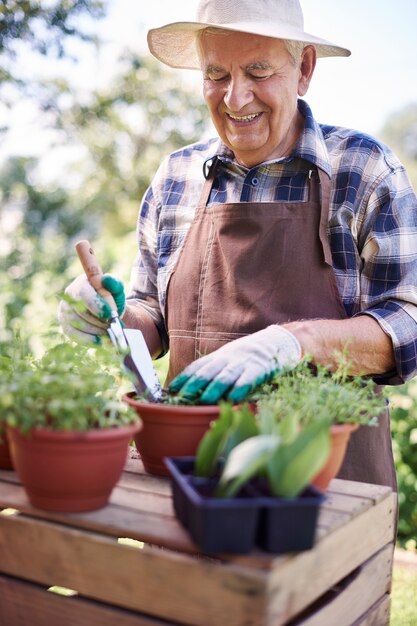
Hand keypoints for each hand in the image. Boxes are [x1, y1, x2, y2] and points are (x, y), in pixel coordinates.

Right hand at [58, 274, 124, 343]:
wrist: (109, 315)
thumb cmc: (112, 300)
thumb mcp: (117, 291)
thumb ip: (114, 284)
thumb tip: (106, 279)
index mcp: (81, 283)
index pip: (84, 293)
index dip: (96, 305)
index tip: (110, 314)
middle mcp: (69, 296)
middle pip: (82, 311)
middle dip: (100, 320)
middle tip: (114, 325)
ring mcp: (64, 312)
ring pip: (78, 324)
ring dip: (97, 330)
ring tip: (111, 332)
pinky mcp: (65, 326)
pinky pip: (74, 335)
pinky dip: (90, 340)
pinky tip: (103, 341)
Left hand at [169, 325, 301, 403]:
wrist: (277, 341)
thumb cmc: (250, 356)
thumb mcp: (229, 359)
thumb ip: (214, 372)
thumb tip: (194, 390)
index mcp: (219, 357)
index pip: (198, 366)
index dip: (184, 377)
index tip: (171, 389)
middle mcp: (228, 359)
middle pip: (208, 371)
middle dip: (193, 384)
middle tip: (181, 396)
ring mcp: (244, 363)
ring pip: (226, 375)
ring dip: (214, 387)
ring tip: (204, 399)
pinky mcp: (260, 369)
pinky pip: (249, 379)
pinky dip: (240, 387)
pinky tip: (234, 397)